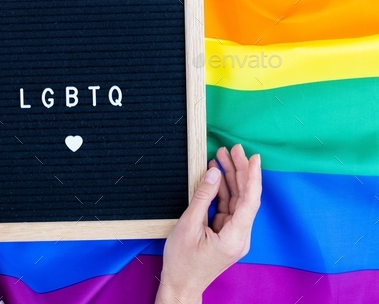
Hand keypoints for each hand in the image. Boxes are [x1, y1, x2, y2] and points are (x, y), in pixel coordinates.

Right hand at [155, 144, 261, 303]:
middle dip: (239, 171)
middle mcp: (240, 235)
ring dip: (230, 179)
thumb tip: (214, 173)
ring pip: (236, 200)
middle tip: (232, 149)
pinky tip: (216, 176)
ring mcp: (234, 235)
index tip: (253, 157)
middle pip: (245, 197)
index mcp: (235, 236)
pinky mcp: (226, 233)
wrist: (180, 285)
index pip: (250, 200)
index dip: (253, 177)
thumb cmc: (182, 261)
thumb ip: (202, 198)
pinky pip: (227, 207)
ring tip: (221, 156)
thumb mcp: (188, 225)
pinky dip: (222, 191)